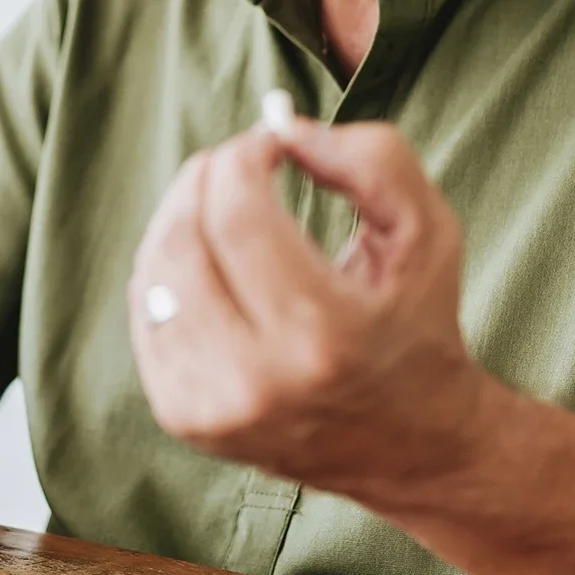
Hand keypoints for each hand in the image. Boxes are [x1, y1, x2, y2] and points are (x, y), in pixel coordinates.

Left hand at [125, 118, 491, 501]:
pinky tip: (209, 262)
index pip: (238, 216)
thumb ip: (371, 160)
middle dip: (203, 179)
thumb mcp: (428, 231)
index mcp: (323, 336)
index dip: (244, 157)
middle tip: (234, 162)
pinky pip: (146, 315)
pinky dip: (167, 271)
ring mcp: (211, 408)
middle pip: (182, 242)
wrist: (410, 444)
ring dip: (179, 218)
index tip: (268, 144)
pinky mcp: (184, 418)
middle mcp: (258, 381)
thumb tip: (285, 130)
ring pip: (152, 276)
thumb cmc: (417, 323)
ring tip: (220, 206)